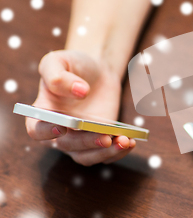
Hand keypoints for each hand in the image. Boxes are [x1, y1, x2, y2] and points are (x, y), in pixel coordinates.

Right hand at [26, 50, 135, 165]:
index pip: (36, 129)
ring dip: (105, 153)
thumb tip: (80, 91)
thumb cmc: (74, 66)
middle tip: (106, 137)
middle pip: (68, 146)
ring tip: (125, 141)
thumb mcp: (60, 60)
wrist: (97, 72)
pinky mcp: (98, 141)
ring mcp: (79, 140)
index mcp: (42, 114)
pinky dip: (118, 152)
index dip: (46, 132)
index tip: (62, 127)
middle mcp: (58, 132)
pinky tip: (131, 142)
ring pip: (87, 157)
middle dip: (87, 143)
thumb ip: (58, 75)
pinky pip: (105, 155)